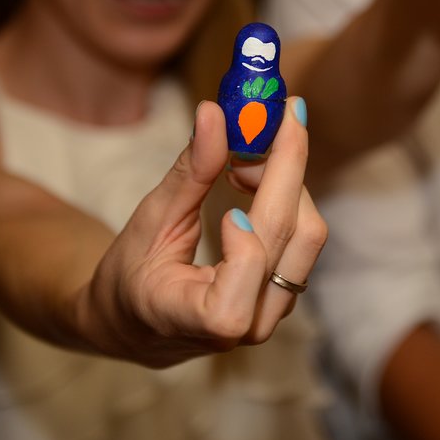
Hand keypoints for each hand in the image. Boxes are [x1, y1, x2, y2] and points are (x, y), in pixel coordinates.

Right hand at [80, 96, 324, 366]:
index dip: (248, 235)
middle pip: (291, 238)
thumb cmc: (131, 274)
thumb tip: (214, 114)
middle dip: (284, 165)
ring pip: (308, 237)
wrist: (134, 319)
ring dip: (287, 180)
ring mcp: (271, 314)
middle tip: (263, 115)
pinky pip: (304, 241)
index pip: (245, 279)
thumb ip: (189, 174)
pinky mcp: (283, 295)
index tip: (234, 176)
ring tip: (245, 154)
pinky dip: (288, 196)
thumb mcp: (150, 224)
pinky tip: (255, 175)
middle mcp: (247, 326)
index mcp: (199, 320)